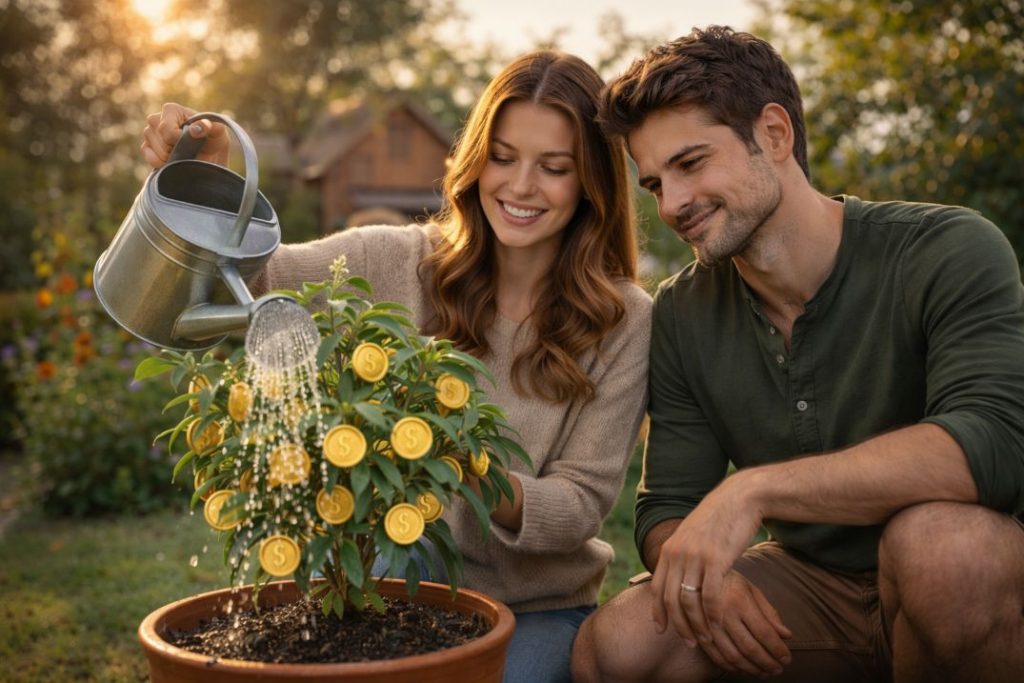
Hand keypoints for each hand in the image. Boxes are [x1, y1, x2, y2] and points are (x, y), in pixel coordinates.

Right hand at [141, 102, 228, 168]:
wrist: (210, 156)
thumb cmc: (213, 140)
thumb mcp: (218, 132)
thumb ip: (210, 127)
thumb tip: (197, 128)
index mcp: (170, 110)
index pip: (166, 130)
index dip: (178, 141)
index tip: (192, 142)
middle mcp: (155, 119)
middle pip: (162, 143)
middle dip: (177, 150)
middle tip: (190, 149)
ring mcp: (149, 133)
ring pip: (157, 153)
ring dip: (173, 158)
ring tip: (184, 154)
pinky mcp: (147, 148)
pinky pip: (151, 159)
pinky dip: (164, 164)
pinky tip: (174, 160)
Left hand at [650, 472, 786, 658]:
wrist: (739, 498)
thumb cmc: (719, 519)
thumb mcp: (693, 535)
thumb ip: (683, 555)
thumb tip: (678, 576)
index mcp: (670, 548)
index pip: (657, 587)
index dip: (658, 611)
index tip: (661, 629)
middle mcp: (678, 553)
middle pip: (670, 599)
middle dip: (677, 624)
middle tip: (688, 641)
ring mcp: (696, 557)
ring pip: (689, 601)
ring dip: (696, 625)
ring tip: (704, 639)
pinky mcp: (716, 560)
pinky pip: (710, 596)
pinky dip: (712, 615)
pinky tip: (718, 626)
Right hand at [685, 571, 792, 675]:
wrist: (695, 574)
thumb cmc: (729, 581)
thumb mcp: (751, 590)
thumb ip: (769, 613)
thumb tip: (787, 636)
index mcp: (740, 600)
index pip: (764, 632)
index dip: (777, 649)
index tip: (787, 659)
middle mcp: (724, 613)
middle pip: (749, 647)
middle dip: (767, 663)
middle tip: (778, 670)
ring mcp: (708, 624)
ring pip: (732, 655)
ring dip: (750, 669)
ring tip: (763, 672)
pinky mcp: (698, 631)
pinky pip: (715, 655)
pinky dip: (730, 666)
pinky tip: (742, 669)